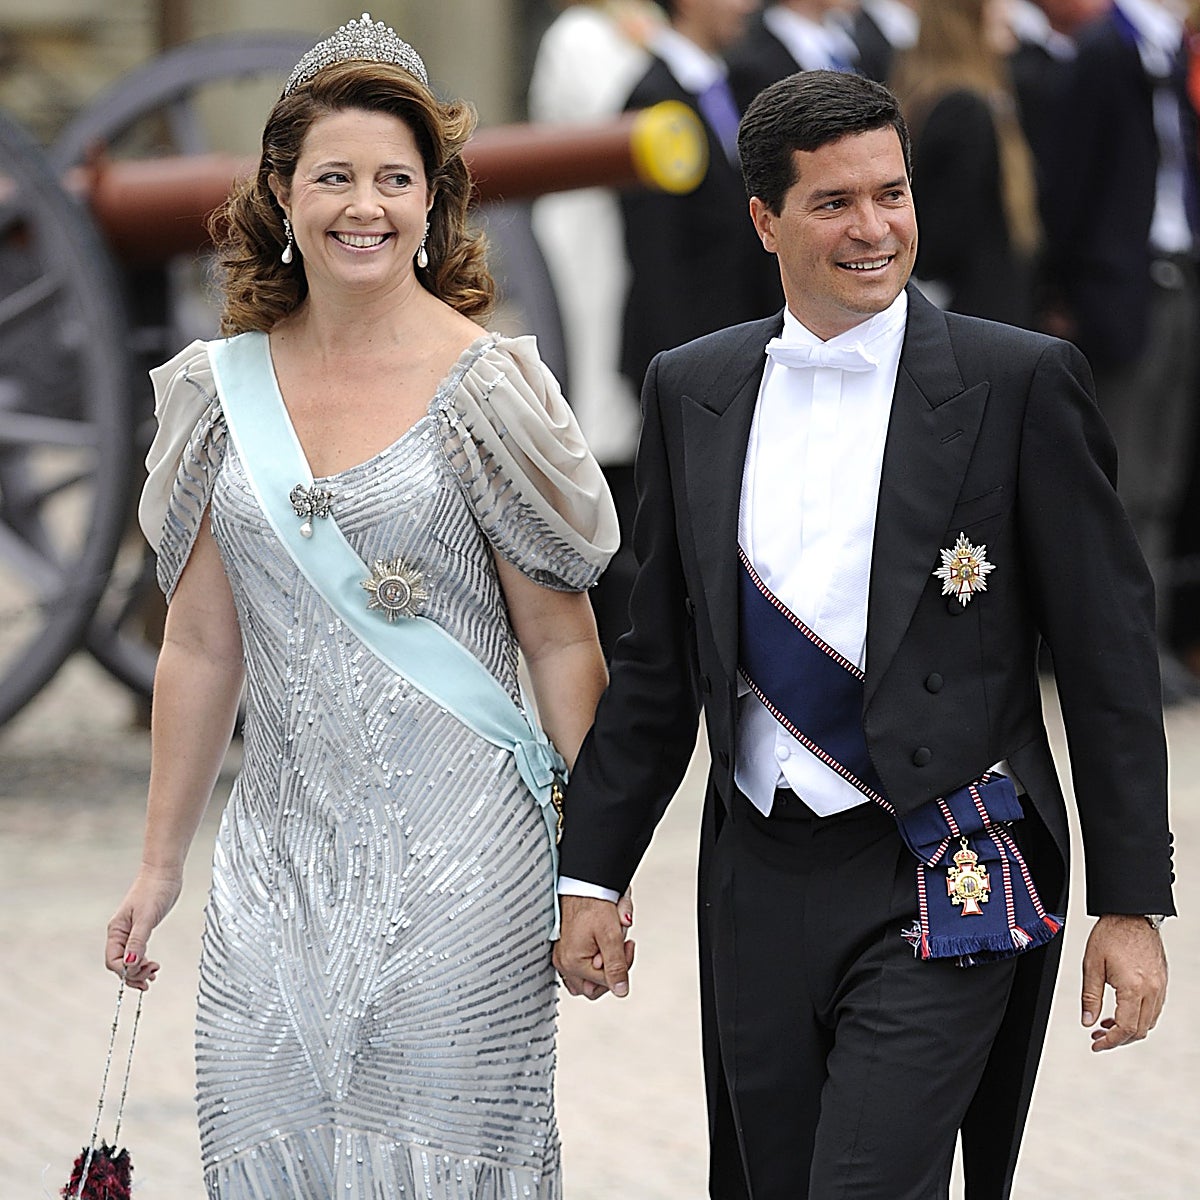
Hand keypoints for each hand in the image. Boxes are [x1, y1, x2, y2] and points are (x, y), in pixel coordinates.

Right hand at [105, 866, 182, 989]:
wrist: (164, 872)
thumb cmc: (154, 890)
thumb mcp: (146, 918)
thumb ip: (138, 941)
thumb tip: (131, 963)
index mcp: (116, 931)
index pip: (113, 961)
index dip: (127, 971)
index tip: (145, 971)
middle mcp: (120, 934)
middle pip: (120, 964)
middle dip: (134, 974)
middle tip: (152, 976)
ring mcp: (130, 932)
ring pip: (129, 960)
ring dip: (139, 971)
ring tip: (154, 975)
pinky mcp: (141, 929)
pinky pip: (137, 952)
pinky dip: (143, 962)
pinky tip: (152, 966)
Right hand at [553, 895, 634, 1000]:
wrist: (582, 882)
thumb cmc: (593, 903)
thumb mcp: (611, 935)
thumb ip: (616, 966)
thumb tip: (621, 990)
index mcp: (573, 962)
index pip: (606, 983)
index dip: (623, 965)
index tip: (627, 945)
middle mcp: (563, 963)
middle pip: (593, 987)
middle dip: (611, 969)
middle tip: (620, 947)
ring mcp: (562, 956)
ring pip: (586, 979)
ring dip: (602, 967)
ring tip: (610, 945)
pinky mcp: (564, 949)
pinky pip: (580, 967)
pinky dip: (592, 961)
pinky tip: (601, 946)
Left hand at [1080, 914, 1167, 1051]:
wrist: (1131, 914)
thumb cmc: (1111, 934)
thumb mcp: (1091, 965)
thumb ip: (1090, 996)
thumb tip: (1087, 1021)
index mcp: (1134, 988)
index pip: (1126, 1028)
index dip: (1110, 1041)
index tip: (1096, 1044)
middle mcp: (1152, 990)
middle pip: (1140, 1030)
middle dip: (1118, 1038)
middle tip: (1098, 1036)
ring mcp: (1160, 986)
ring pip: (1149, 1021)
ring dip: (1129, 1029)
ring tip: (1106, 1025)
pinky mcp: (1162, 981)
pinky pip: (1154, 1008)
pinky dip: (1139, 1016)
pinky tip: (1121, 1011)